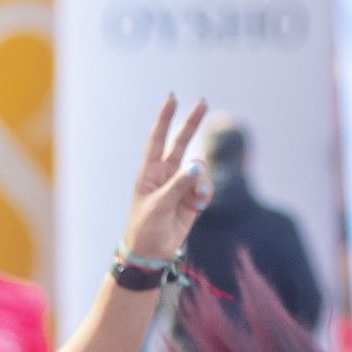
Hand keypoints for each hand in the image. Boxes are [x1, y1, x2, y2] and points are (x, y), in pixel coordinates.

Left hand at [119, 94, 212, 263]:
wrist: (151, 253)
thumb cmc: (145, 227)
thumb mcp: (158, 205)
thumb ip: (178, 184)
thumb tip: (198, 166)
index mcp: (149, 172)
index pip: (157, 139)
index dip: (165, 119)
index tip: (172, 98)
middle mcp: (166, 174)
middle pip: (181, 142)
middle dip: (191, 123)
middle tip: (203, 102)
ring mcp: (180, 185)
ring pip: (199, 168)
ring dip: (201, 179)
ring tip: (195, 197)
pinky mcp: (192, 199)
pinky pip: (205, 187)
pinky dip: (205, 193)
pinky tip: (198, 205)